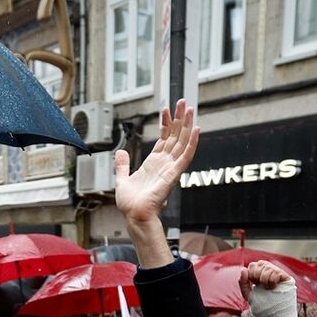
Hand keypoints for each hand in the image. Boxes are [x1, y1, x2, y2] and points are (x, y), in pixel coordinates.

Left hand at [114, 99, 199, 224]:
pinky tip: (195, 129)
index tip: (167, 108)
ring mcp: (171, 168)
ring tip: (190, 108)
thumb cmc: (130, 203)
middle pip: (175, 136)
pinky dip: (192, 143)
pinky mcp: (174, 174)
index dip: (166, 123)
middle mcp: (164, 163)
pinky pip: (186, 156)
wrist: (134, 215)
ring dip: (187, 125)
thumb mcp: (122, 179)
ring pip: (182, 141)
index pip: (164, 138)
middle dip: (179, 118)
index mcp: (154, 163)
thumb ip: (122, 165)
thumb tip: (120, 152)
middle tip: (184, 101)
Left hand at [241, 261, 298, 316]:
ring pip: (268, 267)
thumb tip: (243, 269)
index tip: (254, 284)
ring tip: (267, 288)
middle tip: (261, 285)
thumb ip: (243, 282)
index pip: (253, 265)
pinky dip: (272, 281)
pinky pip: (276, 272)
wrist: (273, 314)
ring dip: (265, 280)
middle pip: (260, 263)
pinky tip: (273, 287)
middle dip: (257, 276)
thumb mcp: (248, 294)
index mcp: (260, 273)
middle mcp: (269, 271)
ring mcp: (278, 273)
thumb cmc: (261, 304)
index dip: (251, 274)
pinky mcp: (286, 277)